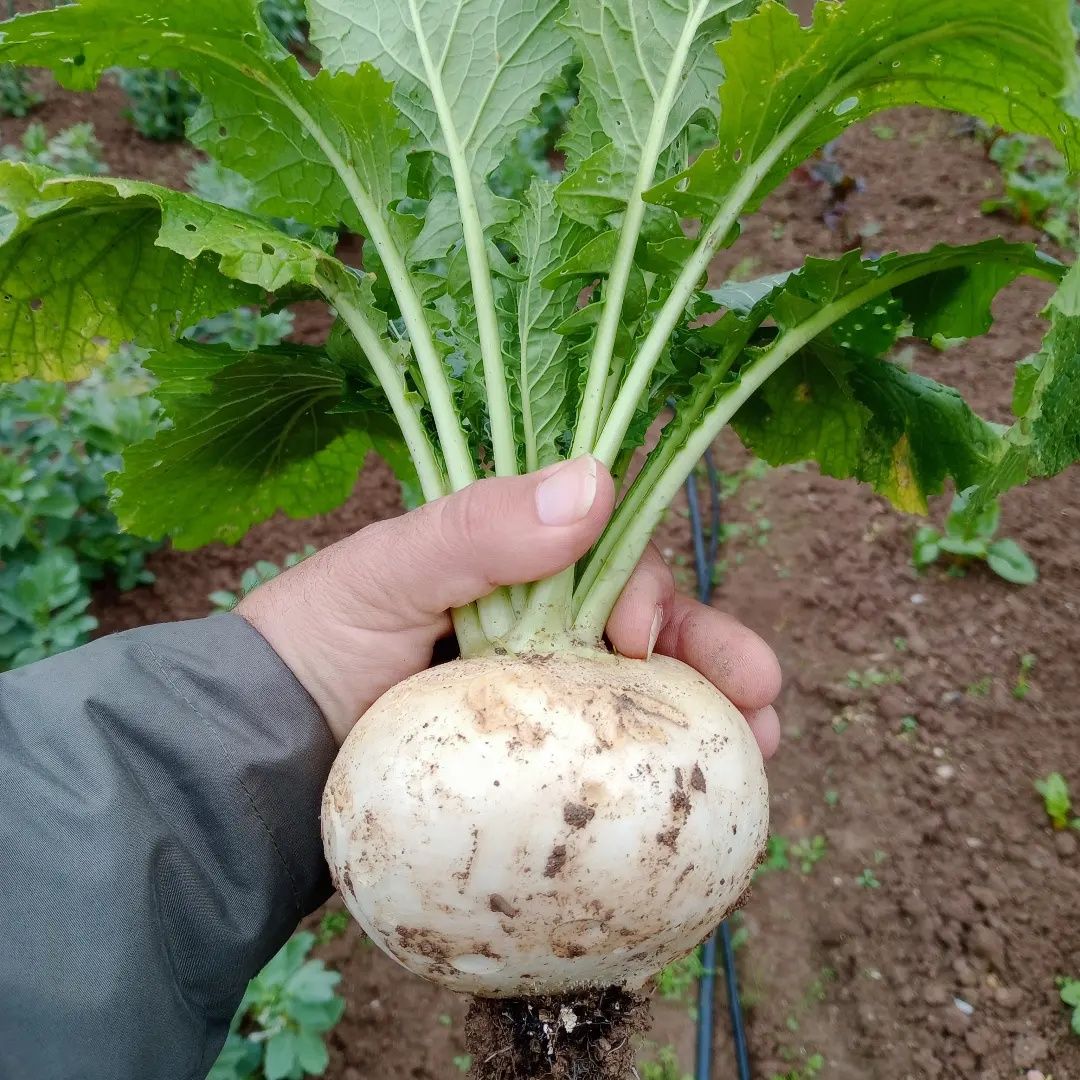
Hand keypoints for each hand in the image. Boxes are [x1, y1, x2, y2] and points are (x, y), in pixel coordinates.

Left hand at [238, 456, 781, 751]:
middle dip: (715, 655)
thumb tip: (598, 481)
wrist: (257, 762)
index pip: (609, 563)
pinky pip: (608, 770)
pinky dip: (661, 779)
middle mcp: (536, 632)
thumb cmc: (313, 647)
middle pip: (649, 633)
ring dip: (712, 721)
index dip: (646, 591)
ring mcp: (536, 707)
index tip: (639, 634)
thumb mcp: (387, 570)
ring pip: (644, 703)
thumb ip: (478, 526)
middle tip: (765, 696)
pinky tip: (702, 807)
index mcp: (512, 570)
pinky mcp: (530, 774)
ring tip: (762, 752)